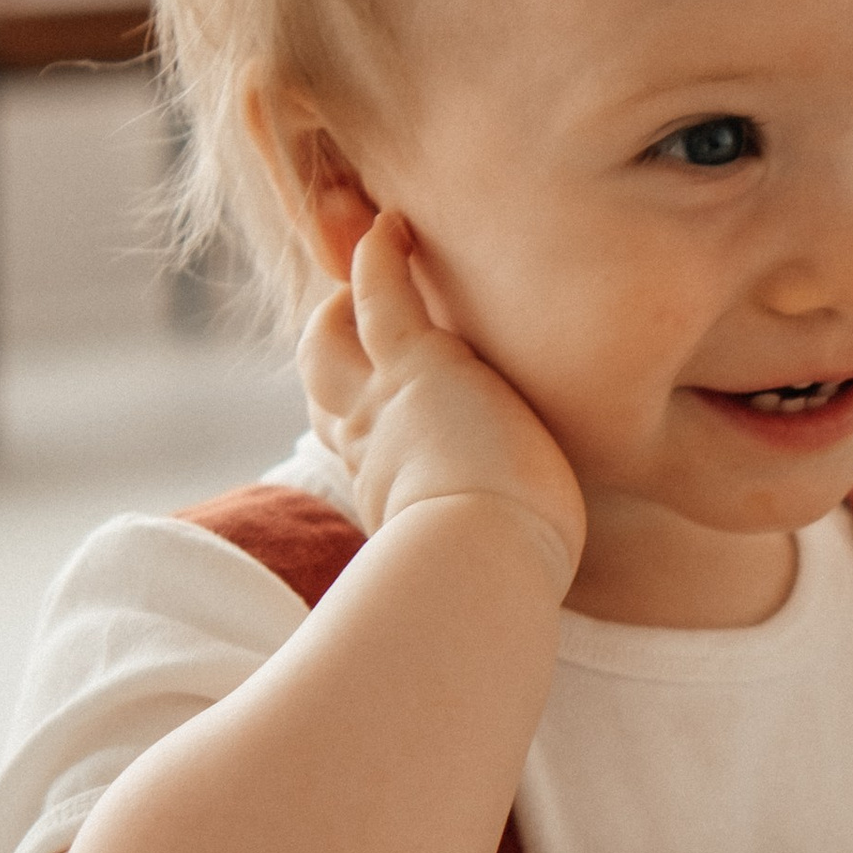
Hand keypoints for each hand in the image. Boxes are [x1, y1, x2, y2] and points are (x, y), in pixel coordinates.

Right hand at [300, 212, 585, 590]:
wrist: (483, 566)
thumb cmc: (503, 583)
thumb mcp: (495, 563)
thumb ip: (503, 555)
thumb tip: (527, 629)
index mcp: (388, 488)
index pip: (356, 437)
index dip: (352, 409)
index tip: (369, 398)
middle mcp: (371, 445)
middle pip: (325, 381)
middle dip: (328, 340)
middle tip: (339, 305)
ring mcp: (384, 402)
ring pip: (333, 338)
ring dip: (341, 295)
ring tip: (365, 245)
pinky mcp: (415, 367)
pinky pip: (380, 295)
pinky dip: (378, 258)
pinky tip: (389, 224)